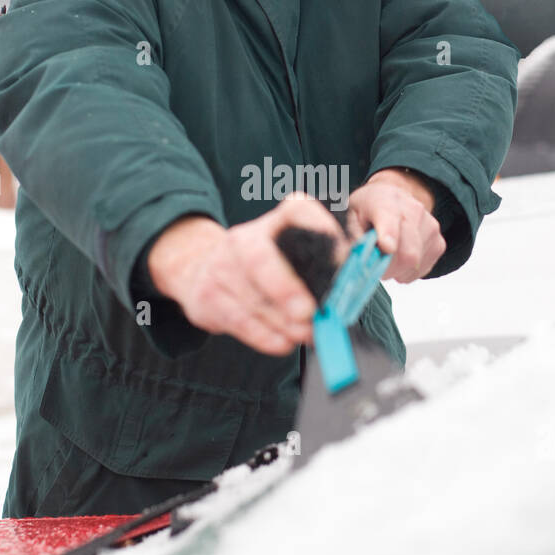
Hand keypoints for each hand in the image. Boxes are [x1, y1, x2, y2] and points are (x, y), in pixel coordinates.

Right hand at [146, 193, 349, 354]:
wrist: (200, 270)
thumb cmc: (265, 268)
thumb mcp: (290, 254)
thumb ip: (323, 265)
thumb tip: (355, 284)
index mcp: (275, 222)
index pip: (298, 211)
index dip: (320, 230)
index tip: (341, 257)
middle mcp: (244, 238)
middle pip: (259, 258)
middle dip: (285, 287)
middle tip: (309, 313)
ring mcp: (222, 267)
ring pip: (252, 297)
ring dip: (283, 322)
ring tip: (307, 334)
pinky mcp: (208, 297)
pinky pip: (238, 320)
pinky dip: (265, 336)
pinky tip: (284, 343)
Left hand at [346, 168, 445, 282]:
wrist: (393, 197)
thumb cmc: (368, 208)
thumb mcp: (350, 215)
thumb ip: (352, 235)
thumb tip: (358, 259)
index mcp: (385, 199)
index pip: (390, 217)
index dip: (390, 235)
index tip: (386, 248)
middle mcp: (413, 210)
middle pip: (407, 253)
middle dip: (387, 268)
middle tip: (374, 264)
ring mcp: (430, 226)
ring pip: (413, 265)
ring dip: (395, 269)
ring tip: (386, 255)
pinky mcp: (439, 242)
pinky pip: (421, 270)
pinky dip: (406, 271)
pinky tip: (398, 257)